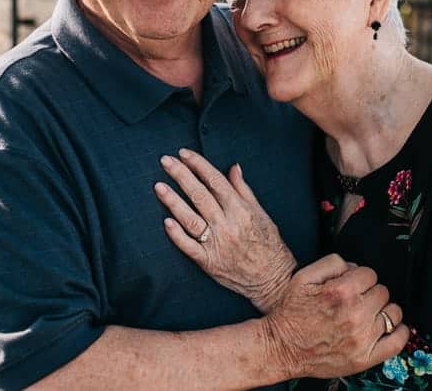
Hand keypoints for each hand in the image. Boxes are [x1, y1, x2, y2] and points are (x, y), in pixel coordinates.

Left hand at [154, 148, 296, 312]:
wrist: (272, 279)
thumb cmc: (268, 244)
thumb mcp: (261, 213)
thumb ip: (244, 190)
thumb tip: (233, 167)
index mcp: (241, 210)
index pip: (215, 181)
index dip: (198, 165)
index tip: (184, 153)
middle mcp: (227, 224)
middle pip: (200, 195)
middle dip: (181, 175)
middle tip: (165, 161)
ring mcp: (216, 244)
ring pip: (191, 218)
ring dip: (173, 201)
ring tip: (158, 186)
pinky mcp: (208, 262)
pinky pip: (189, 247)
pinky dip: (177, 234)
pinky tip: (166, 221)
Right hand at [262, 254, 409, 378]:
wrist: (281, 347)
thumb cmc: (291, 313)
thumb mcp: (303, 277)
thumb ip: (331, 263)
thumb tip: (354, 266)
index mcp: (341, 292)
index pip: (370, 274)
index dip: (361, 277)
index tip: (353, 285)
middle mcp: (354, 314)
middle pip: (383, 292)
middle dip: (371, 292)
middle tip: (357, 300)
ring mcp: (362, 338)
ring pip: (393, 313)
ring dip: (383, 310)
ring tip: (369, 314)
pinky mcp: (364, 358)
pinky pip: (397, 342)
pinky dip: (399, 332)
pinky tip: (389, 327)